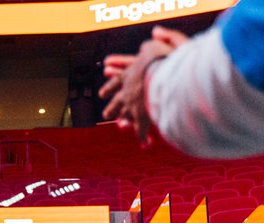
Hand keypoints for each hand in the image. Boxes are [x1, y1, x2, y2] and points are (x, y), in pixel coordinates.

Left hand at [100, 26, 188, 143]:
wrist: (161, 75)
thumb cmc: (161, 59)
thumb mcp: (156, 45)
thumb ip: (154, 42)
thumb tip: (155, 35)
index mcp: (128, 75)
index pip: (116, 81)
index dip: (110, 87)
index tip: (102, 93)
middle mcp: (126, 92)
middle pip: (116, 102)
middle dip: (111, 108)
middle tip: (106, 114)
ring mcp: (132, 106)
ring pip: (125, 116)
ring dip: (123, 122)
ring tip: (121, 126)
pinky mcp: (142, 118)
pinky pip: (142, 130)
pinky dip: (144, 138)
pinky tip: (146, 145)